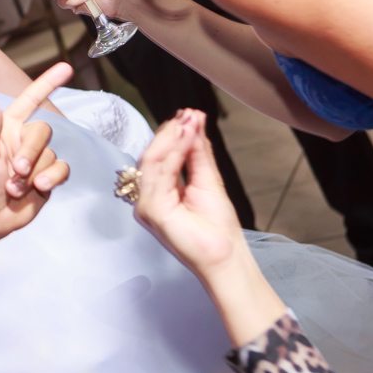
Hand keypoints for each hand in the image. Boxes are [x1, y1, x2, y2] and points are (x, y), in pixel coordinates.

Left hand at [0, 64, 73, 269]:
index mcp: (6, 129)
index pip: (30, 100)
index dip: (47, 83)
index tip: (65, 68)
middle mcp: (23, 140)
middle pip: (43, 131)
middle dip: (31, 152)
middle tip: (16, 170)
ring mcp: (37, 160)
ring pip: (52, 154)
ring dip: (35, 172)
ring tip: (15, 187)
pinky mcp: (48, 178)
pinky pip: (61, 169)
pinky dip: (51, 178)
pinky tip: (37, 189)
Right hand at [134, 109, 288, 345]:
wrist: (226, 257)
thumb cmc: (218, 230)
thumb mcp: (208, 181)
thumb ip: (198, 153)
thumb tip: (194, 123)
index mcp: (159, 192)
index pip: (159, 157)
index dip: (171, 134)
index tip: (188, 115)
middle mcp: (148, 198)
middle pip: (152, 156)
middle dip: (170, 132)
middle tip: (188, 115)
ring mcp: (146, 206)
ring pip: (152, 162)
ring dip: (171, 138)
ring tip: (188, 122)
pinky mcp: (152, 211)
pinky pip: (158, 175)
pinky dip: (172, 152)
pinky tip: (185, 138)